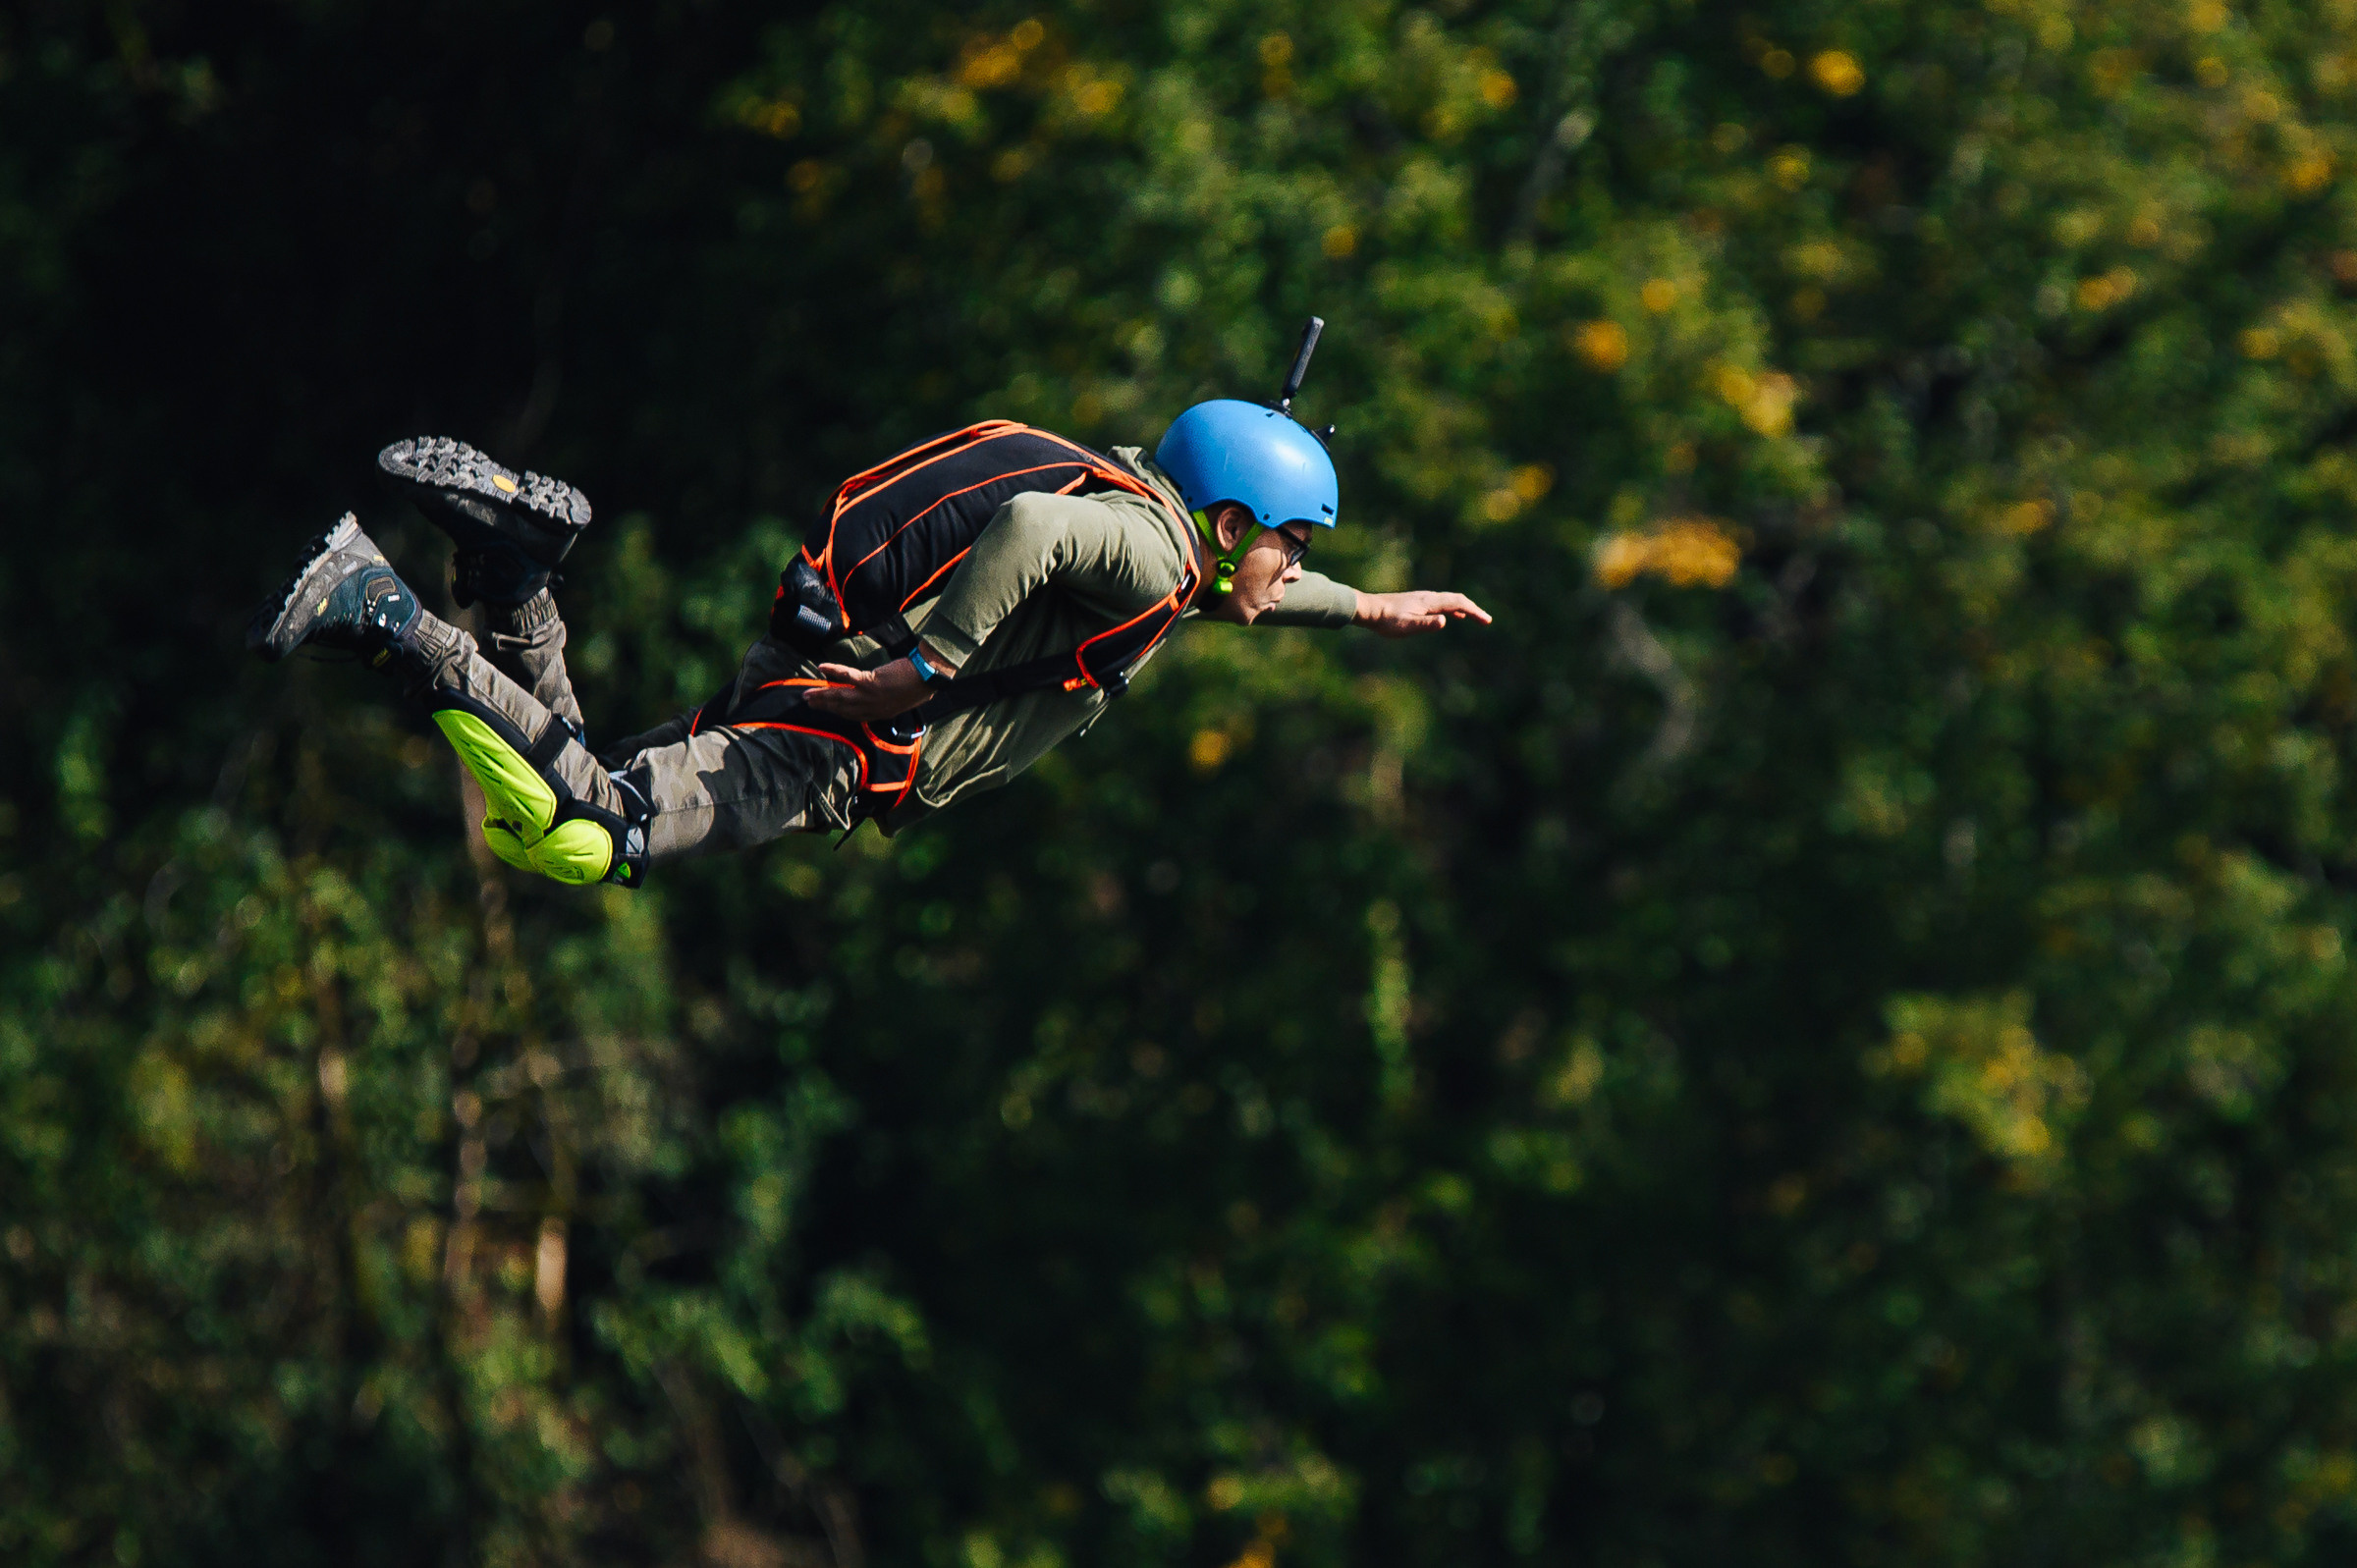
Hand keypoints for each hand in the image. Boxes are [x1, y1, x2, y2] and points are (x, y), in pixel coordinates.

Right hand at [803, 657, 932, 721]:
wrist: (928, 677)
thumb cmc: (920, 686)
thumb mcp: (904, 701)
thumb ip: (889, 702)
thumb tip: (881, 697)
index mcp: (880, 714)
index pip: (853, 716)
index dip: (837, 712)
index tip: (825, 708)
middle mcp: (873, 709)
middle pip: (842, 708)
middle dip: (824, 705)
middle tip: (808, 702)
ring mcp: (870, 696)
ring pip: (841, 696)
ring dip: (822, 694)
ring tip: (808, 693)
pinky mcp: (871, 682)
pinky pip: (847, 676)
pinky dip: (833, 671)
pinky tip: (821, 668)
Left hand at [1352, 590, 1493, 637]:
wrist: (1370, 609)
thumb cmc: (1386, 620)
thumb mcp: (1406, 626)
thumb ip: (1425, 624)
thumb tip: (1445, 621)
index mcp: (1429, 602)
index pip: (1458, 603)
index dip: (1474, 611)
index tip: (1486, 620)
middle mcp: (1428, 597)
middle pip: (1457, 599)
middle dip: (1473, 609)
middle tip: (1486, 620)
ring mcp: (1423, 599)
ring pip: (1449, 600)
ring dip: (1464, 608)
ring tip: (1475, 617)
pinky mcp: (1417, 602)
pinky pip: (1441, 603)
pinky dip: (1453, 609)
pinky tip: (1453, 616)